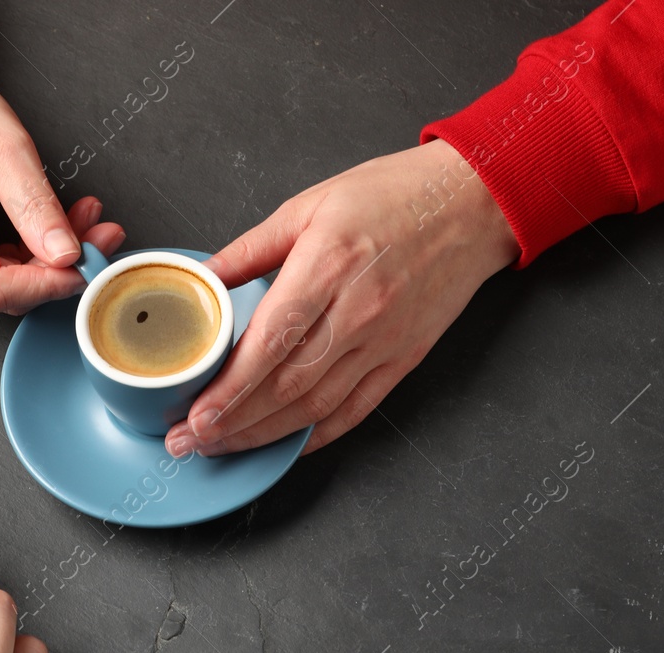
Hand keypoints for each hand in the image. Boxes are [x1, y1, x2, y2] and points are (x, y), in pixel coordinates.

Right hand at [0, 56, 125, 314]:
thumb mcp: (2, 144)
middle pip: (1, 291)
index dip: (46, 284)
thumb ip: (34, 203)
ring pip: (5, 286)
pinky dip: (34, 255)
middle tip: (100, 232)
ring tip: (84, 220)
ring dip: (50, 262)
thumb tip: (65, 254)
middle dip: (56, 269)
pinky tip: (57, 228)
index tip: (87, 260)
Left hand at [165, 139, 519, 456]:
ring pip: (316, 406)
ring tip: (223, 446)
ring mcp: (384, 342)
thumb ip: (251, 248)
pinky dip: (317, 434)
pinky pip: (356, 410)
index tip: (196, 414)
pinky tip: (284, 444)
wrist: (473, 202)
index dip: (230, 389)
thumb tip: (203, 277)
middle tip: (190, 441)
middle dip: (233, 423)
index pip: (269, 344)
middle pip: (286, 387)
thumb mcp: (310, 204)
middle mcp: (358, 312)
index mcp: (328, 268)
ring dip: (264, 435)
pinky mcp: (404, 358)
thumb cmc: (392, 195)